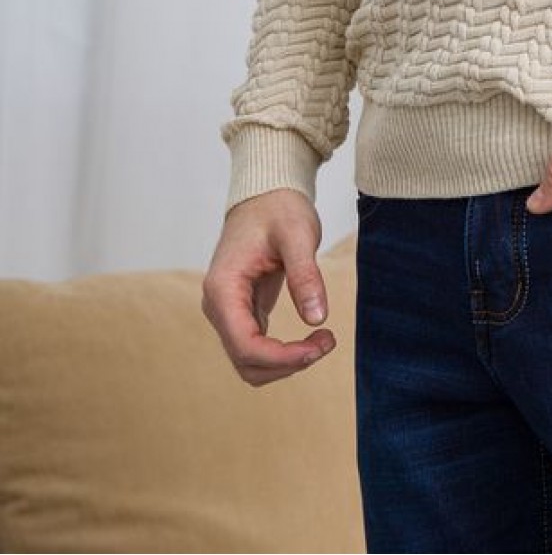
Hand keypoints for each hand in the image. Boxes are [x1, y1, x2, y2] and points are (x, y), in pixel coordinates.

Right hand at [200, 188, 336, 385]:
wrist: (265, 196)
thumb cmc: (278, 209)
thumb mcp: (298, 235)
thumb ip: (305, 275)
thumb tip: (317, 318)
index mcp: (223, 288)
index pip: (245, 345)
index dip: (282, 357)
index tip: (318, 347)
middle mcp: (218, 306)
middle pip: (246, 361)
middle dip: (287, 362)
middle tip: (327, 342)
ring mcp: (227, 311)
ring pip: (250, 361)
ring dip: (285, 362)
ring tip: (323, 340)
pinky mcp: (242, 311)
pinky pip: (257, 347)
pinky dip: (282, 352)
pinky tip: (311, 338)